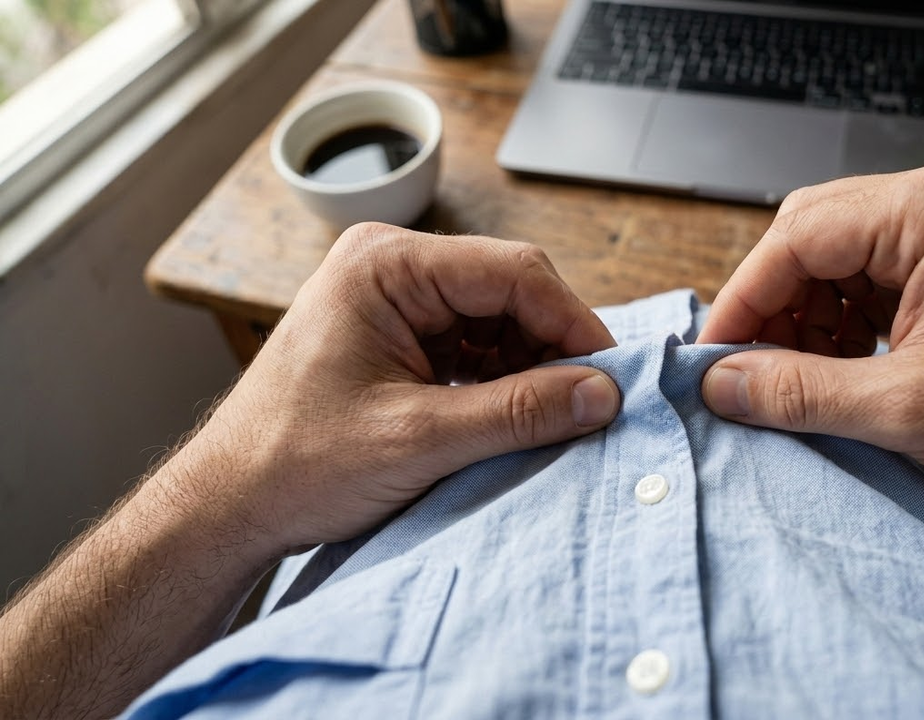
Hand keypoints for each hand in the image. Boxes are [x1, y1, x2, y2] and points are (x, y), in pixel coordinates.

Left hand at [172, 223, 620, 554]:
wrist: (229, 506)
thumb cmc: (296, 463)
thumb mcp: (419, 439)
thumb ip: (518, 412)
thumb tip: (603, 394)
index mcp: (386, 265)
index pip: (514, 272)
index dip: (573, 324)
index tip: (611, 379)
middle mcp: (391, 268)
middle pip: (510, 292)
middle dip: (552, 350)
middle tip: (587, 406)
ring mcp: (394, 302)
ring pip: (498, 321)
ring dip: (529, 370)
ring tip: (546, 421)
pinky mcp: (399, 338)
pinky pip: (474, 347)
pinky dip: (502, 382)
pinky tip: (512, 419)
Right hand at [697, 161, 923, 501]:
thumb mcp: (907, 408)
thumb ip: (800, 391)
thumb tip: (722, 383)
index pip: (799, 236)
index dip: (744, 299)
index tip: (713, 355)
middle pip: (811, 237)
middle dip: (774, 307)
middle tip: (746, 371)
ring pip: (835, 260)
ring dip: (804, 319)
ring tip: (797, 380)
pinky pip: (868, 280)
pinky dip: (839, 325)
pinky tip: (837, 371)